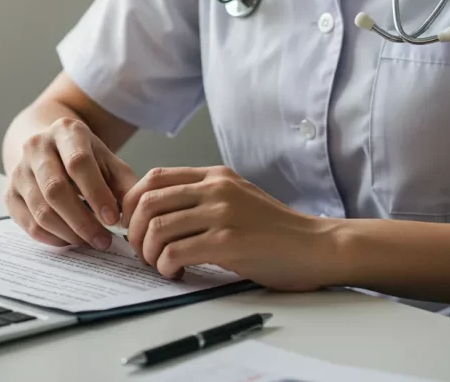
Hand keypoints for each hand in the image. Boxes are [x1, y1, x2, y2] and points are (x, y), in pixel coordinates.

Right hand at [5, 117, 137, 249]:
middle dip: (82, 221)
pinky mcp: (9, 192)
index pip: (78, 163)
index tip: (113, 219)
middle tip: (103, 241)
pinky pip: (28, 223)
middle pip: (55, 189)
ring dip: (68, 233)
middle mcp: (36, 146)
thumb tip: (132, 216)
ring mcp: (19, 169)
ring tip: (90, 241)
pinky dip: (51, 237)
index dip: (96, 194)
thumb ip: (125, 185)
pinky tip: (70, 240)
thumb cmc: (84, 157)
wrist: (48, 147)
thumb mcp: (108, 161)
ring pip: (41, 210)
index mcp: (65, 131)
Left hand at [121, 166, 339, 290]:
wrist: (316, 247)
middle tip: (141, 251)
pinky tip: (176, 273)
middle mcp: (217, 189)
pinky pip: (175, 252)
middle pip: (149, 201)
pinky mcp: (228, 242)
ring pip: (158, 228)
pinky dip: (166, 266)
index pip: (156, 176)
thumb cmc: (276, 231)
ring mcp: (223, 213)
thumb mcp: (238, 199)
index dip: (133, 201)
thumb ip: (203, 199)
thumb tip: (157, 216)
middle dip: (136, 231)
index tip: (134, 224)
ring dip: (148, 253)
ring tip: (160, 265)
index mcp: (216, 176)